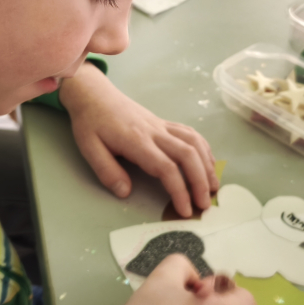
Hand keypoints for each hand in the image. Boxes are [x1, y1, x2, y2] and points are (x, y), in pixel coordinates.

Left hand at [59, 63, 217, 216]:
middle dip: (200, 181)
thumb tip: (125, 193)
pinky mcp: (164, 123)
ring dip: (207, 165)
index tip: (185, 210)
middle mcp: (155, 132)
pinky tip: (208, 163)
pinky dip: (204, 149)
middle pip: (188, 155)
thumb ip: (107, 172)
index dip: (179, 190)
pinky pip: (190, 133)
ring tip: (213, 187)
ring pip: (194, 142)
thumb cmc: (90, 122)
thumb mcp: (89, 148)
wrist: (94, 93)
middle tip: (204, 205)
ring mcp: (162, 125)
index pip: (166, 167)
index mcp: (137, 141)